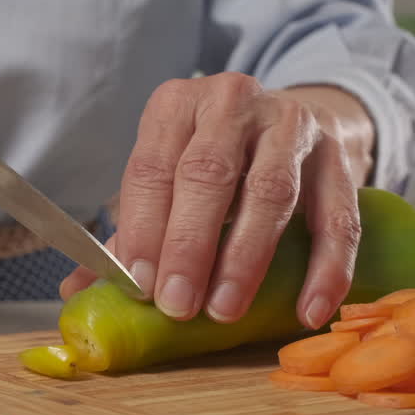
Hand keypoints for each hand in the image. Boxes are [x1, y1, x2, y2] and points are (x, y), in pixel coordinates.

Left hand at [60, 75, 373, 330]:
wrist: (292, 121)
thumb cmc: (215, 161)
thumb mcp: (167, 179)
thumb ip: (130, 232)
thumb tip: (76, 291)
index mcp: (177, 106)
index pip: (153, 167)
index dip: (144, 229)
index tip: (139, 285)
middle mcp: (233, 104)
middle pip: (209, 174)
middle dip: (190, 245)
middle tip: (178, 305)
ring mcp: (291, 126)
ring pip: (271, 191)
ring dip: (245, 257)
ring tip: (225, 310)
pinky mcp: (338, 158)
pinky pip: (338, 217)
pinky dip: (326, 267)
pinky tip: (308, 309)